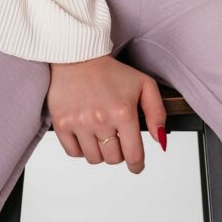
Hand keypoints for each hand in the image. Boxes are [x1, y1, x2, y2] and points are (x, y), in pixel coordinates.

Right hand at [47, 54, 167, 173]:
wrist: (78, 56)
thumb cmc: (110, 71)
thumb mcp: (143, 84)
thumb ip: (157, 112)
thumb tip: (160, 140)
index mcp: (123, 112)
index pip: (133, 155)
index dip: (137, 164)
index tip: (136, 165)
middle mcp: (101, 120)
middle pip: (113, 159)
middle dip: (118, 151)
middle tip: (116, 136)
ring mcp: (79, 122)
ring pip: (94, 158)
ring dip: (99, 150)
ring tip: (100, 132)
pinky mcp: (62, 123)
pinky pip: (73, 153)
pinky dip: (80, 148)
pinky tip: (85, 133)